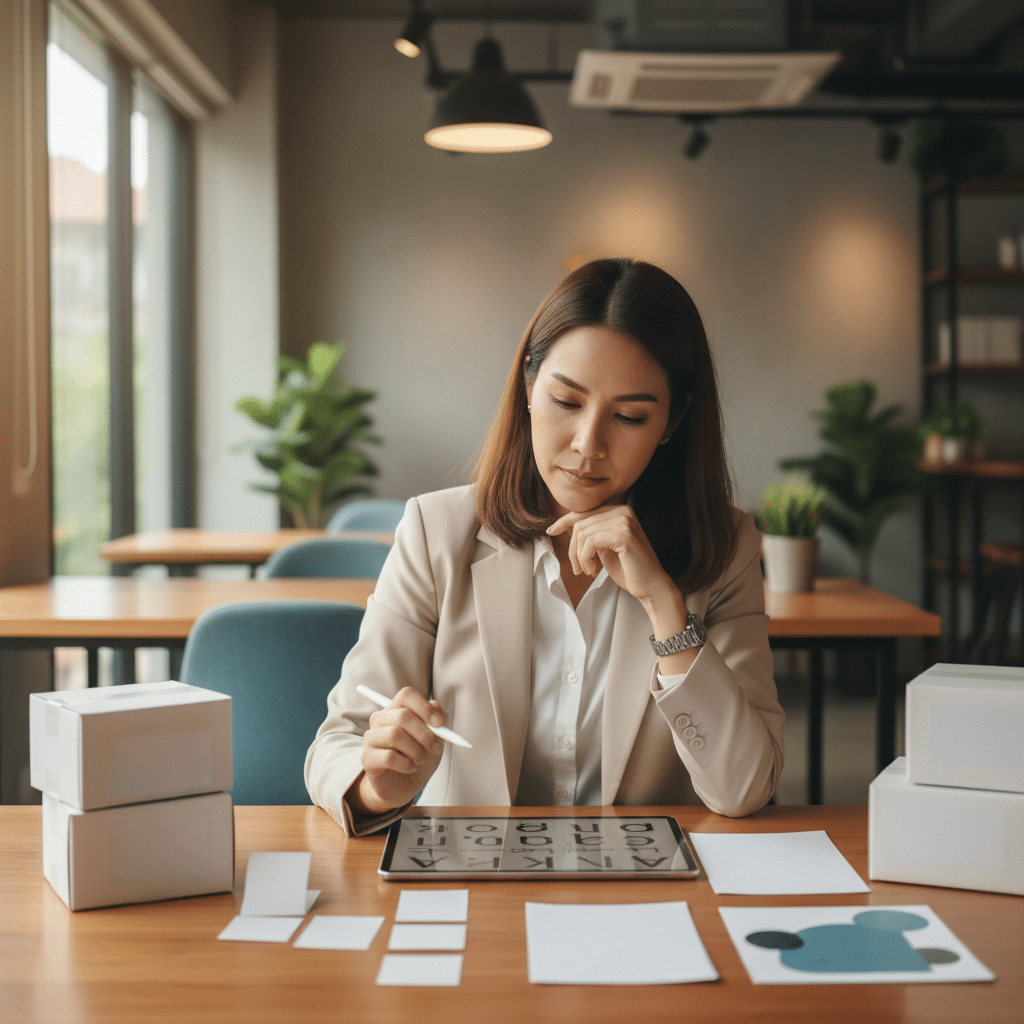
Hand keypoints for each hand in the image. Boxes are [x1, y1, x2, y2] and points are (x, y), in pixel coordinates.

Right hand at [350, 687, 445, 814]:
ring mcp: (371, 738)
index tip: (439, 723)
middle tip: (436, 747)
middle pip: (402, 716)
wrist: (405, 786)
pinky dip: (406, 764)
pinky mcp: (367, 759)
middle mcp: (380, 719)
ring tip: (420, 759)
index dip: (425, 707)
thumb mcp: (435, 737)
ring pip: (395, 735)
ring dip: (415, 750)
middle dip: (425, 734)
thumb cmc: (419, 756)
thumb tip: (436, 707)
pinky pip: (389, 757)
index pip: (406, 695)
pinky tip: (410, 768)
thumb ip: (437, 720)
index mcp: (396, 709)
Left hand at [546, 504, 675, 607]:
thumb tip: (566, 525)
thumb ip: (591, 534)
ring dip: (579, 557)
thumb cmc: (629, 570)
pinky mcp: (623, 534)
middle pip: (580, 524)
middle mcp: (623, 510)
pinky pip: (590, 542)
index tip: (550, 531)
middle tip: (578, 570)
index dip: (564, 522)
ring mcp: (624, 520)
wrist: (651, 587)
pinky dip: (586, 558)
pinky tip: (593, 570)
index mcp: (619, 511)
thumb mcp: (604, 547)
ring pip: (582, 534)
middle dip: (573, 549)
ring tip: (588, 571)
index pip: (584, 512)